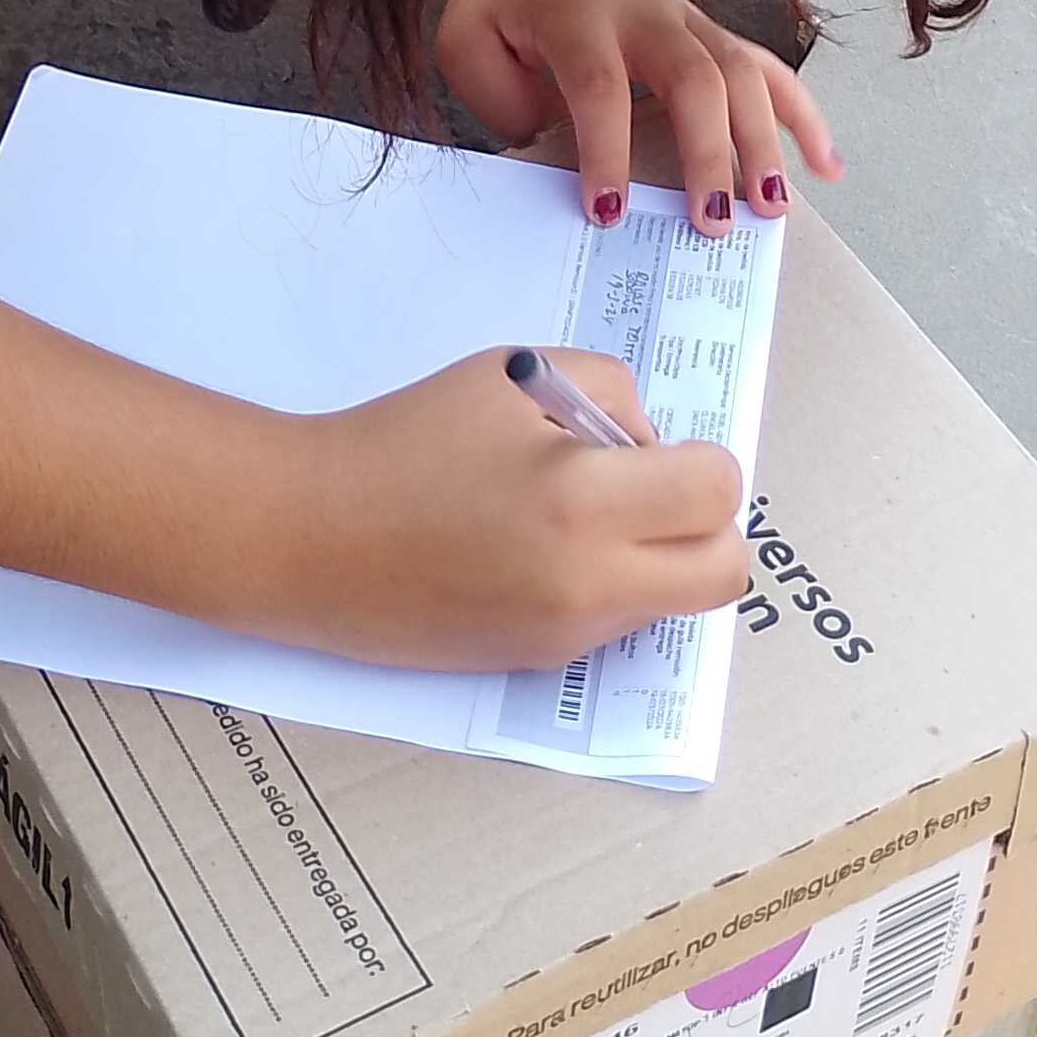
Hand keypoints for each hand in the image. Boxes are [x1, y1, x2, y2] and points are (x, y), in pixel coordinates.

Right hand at [272, 351, 747, 668]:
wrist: (312, 534)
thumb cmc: (406, 437)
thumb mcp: (515, 374)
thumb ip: (609, 394)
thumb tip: (653, 449)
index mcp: (582, 498)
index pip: (716, 490)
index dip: (696, 458)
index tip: (648, 446)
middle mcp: (588, 583)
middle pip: (723, 573)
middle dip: (705, 525)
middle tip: (648, 489)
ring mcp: (566, 635)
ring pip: (672, 601)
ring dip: (655, 556)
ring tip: (576, 513)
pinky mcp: (539, 662)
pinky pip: (615, 621)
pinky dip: (604, 583)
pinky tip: (536, 548)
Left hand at [436, 0, 841, 234]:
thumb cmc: (501, 6)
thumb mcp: (467, 45)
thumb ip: (502, 102)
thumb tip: (553, 169)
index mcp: (576, 15)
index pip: (599, 82)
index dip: (605, 147)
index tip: (609, 211)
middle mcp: (644, 11)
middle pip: (694, 75)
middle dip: (708, 151)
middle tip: (710, 224)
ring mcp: (689, 18)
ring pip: (742, 71)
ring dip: (765, 141)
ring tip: (772, 210)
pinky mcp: (713, 33)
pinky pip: (769, 69)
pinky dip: (804, 116)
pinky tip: (827, 167)